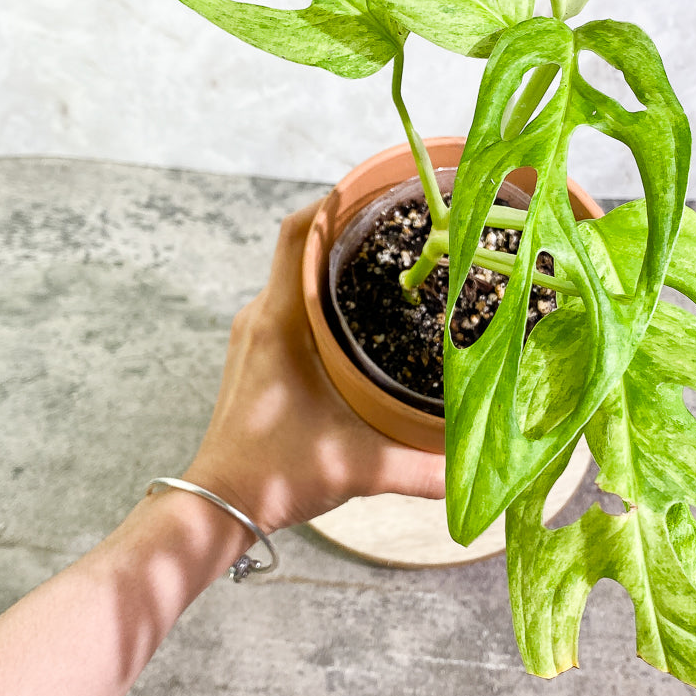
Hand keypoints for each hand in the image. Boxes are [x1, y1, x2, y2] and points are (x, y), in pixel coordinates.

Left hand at [182, 199, 444, 532]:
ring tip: (389, 264)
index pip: (299, 233)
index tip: (377, 190)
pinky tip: (357, 316)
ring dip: (333, 264)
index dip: (334, 202)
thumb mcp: (358, 467)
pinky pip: (288, 303)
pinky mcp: (255, 356)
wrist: (218, 504)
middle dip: (349, 229)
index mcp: (280, 321)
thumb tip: (477, 470)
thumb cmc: (276, 474)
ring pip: (293, 276)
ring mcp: (253, 335)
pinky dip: (320, 295)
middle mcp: (261, 317)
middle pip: (301, 246)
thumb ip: (422, 469)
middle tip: (402, 226)